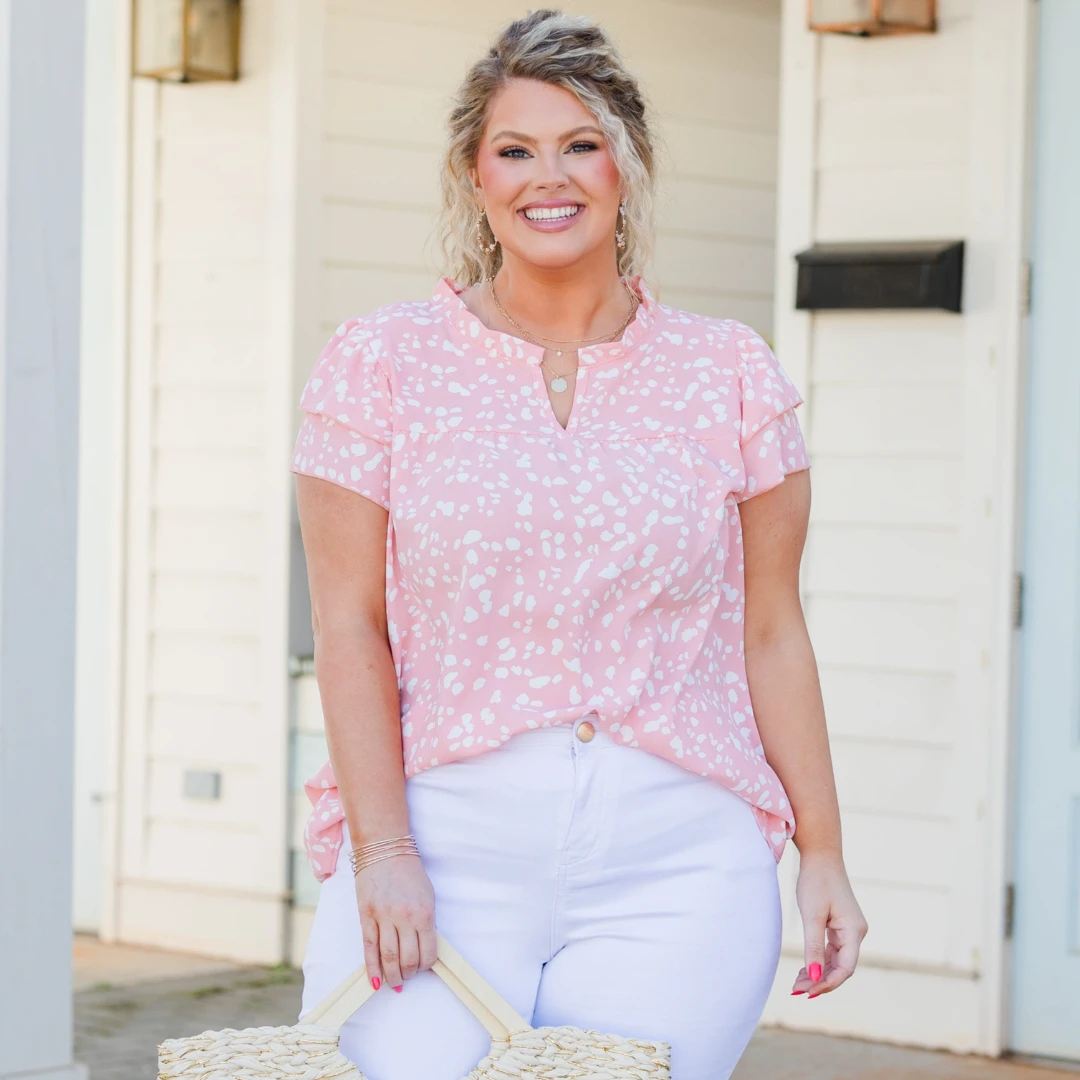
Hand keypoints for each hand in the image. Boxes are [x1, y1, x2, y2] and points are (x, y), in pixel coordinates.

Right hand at [355, 853, 437, 991]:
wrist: (385, 849)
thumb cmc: (409, 873)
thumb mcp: (427, 896)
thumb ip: (426, 923)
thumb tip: (423, 949)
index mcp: (424, 913)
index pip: (428, 953)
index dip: (426, 966)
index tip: (423, 968)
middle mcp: (404, 918)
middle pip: (407, 960)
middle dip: (408, 974)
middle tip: (407, 977)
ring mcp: (383, 918)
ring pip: (388, 958)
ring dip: (392, 976)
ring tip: (394, 982)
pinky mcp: (366, 916)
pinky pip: (369, 949)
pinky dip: (372, 969)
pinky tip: (376, 982)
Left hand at [791, 849, 867, 997]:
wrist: (821, 855)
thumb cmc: (816, 881)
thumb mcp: (812, 915)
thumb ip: (814, 947)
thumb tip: (815, 976)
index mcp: (854, 931)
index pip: (845, 968)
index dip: (828, 983)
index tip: (807, 992)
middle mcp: (856, 932)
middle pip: (841, 967)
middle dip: (821, 981)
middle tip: (797, 989)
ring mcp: (849, 929)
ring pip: (836, 960)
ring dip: (819, 973)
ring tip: (797, 983)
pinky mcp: (840, 925)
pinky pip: (833, 950)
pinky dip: (820, 960)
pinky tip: (806, 968)